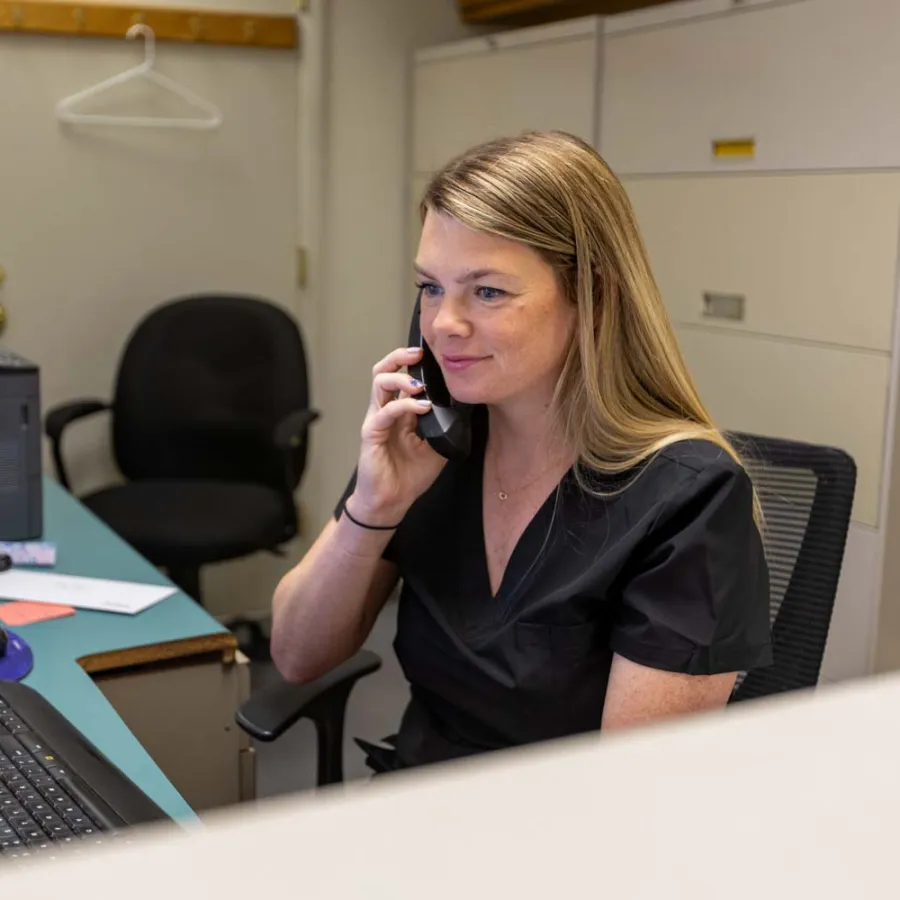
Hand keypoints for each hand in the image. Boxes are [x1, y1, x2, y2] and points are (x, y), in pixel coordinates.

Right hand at [349, 347, 446, 524]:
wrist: (391, 501)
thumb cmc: (409, 475)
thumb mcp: (436, 447)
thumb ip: (444, 426)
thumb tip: (465, 409)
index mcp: (400, 411)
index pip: (401, 376)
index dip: (413, 363)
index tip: (433, 355)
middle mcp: (385, 410)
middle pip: (383, 371)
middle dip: (400, 357)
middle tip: (419, 354)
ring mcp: (377, 420)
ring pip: (379, 383)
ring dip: (400, 377)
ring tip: (419, 383)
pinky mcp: (371, 433)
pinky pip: (385, 412)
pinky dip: (404, 405)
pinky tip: (422, 407)